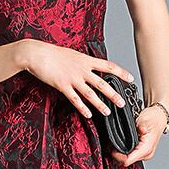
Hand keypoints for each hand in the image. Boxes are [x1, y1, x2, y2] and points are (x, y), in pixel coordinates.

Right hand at [19, 40, 134, 119]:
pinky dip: (82, 108)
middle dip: (114, 94)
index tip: (131, 78)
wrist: (37, 53)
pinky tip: (88, 115)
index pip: (108, 66)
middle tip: (122, 103)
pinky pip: (75, 99)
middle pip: (102, 83)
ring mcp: (72, 78)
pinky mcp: (62, 85)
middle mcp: (82, 69)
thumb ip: (82, 62)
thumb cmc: (53, 53)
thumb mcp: (72, 54)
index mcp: (85, 60)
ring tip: (108, 112)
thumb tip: (90, 66)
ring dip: (100, 104)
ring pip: (90, 94)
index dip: (121, 72)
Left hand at [110, 104, 168, 167]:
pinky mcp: (141, 152)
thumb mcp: (146, 120)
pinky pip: (130, 155)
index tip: (111, 148)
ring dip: (120, 153)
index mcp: (146, 149)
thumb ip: (142, 127)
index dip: (118, 156)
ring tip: (114, 144)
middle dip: (117, 154)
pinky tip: (120, 144)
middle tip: (110, 145)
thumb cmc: (153, 119)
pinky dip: (123, 151)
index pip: (128, 160)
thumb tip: (141, 130)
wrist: (159, 117)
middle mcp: (146, 154)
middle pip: (126, 161)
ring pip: (127, 159)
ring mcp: (144, 154)